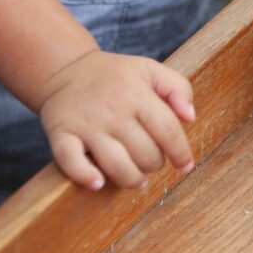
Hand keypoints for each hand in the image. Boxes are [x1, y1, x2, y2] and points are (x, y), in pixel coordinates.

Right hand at [39, 50, 194, 191]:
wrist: (65, 70)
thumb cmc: (115, 76)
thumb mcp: (150, 70)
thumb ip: (178, 88)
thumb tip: (190, 117)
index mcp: (137, 95)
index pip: (168, 131)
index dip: (181, 153)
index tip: (185, 165)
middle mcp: (113, 111)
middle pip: (145, 153)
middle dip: (155, 164)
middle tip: (151, 161)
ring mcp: (86, 125)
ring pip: (116, 164)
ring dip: (132, 179)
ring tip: (137, 178)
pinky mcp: (62, 134)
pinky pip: (71, 161)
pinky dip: (85, 176)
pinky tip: (98, 182)